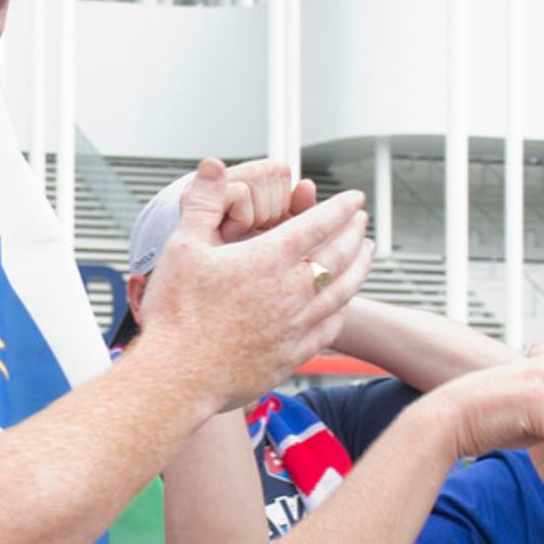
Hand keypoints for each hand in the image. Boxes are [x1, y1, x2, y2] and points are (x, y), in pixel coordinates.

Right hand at [138, 160, 372, 407]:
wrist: (177, 378)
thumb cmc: (175, 313)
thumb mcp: (181, 247)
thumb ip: (202, 202)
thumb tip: (212, 165)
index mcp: (267, 260)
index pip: (317, 225)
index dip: (340, 208)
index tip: (355, 199)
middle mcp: (290, 292)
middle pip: (339, 256)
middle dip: (354, 234)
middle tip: (362, 221)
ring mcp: (295, 327)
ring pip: (342, 292)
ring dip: (360, 269)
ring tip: (368, 254)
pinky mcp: (292, 355)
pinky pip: (330, 328)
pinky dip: (343, 309)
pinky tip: (343, 303)